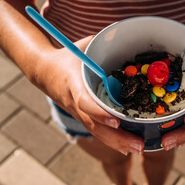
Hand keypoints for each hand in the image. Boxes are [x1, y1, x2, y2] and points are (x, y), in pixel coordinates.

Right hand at [35, 36, 144, 154]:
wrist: (44, 72)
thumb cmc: (68, 57)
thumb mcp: (83, 45)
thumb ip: (103, 42)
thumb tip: (127, 34)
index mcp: (73, 84)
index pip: (85, 102)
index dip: (99, 112)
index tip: (116, 119)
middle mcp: (75, 102)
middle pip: (95, 125)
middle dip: (117, 137)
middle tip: (139, 145)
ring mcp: (78, 113)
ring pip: (97, 132)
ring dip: (117, 143)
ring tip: (139, 150)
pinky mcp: (82, 117)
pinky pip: (96, 131)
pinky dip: (111, 141)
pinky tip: (126, 148)